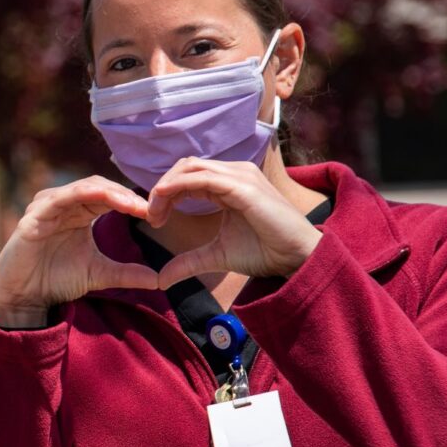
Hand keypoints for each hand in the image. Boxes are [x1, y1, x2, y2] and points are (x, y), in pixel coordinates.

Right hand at [0, 176, 160, 327]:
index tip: (156, 214)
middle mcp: (63, 204)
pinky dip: (84, 194)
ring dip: (111, 193)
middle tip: (148, 208)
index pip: (109, 195)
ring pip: (83, 187)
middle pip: (99, 186)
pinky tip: (105, 198)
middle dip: (126, 195)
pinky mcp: (34, 216)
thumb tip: (159, 279)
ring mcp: (47, 207)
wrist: (25, 297)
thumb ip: (127, 273)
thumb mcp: (99, 274)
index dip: (133, 201)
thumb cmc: (56, 280)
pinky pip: (61, 198)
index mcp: (78, 212)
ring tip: (133, 206)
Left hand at [147, 158, 322, 287]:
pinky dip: (178, 186)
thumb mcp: (216, 256)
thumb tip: (161, 280)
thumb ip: (188, 262)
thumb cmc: (263, 251)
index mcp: (228, 184)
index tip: (153, 219)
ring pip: (190, 167)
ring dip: (166, 187)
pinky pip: (202, 179)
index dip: (165, 193)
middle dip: (161, 188)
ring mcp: (240, 176)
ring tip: (155, 213)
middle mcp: (234, 174)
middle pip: (185, 166)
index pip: (187, 175)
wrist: (295, 258)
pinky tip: (164, 200)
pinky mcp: (243, 187)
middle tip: (151, 216)